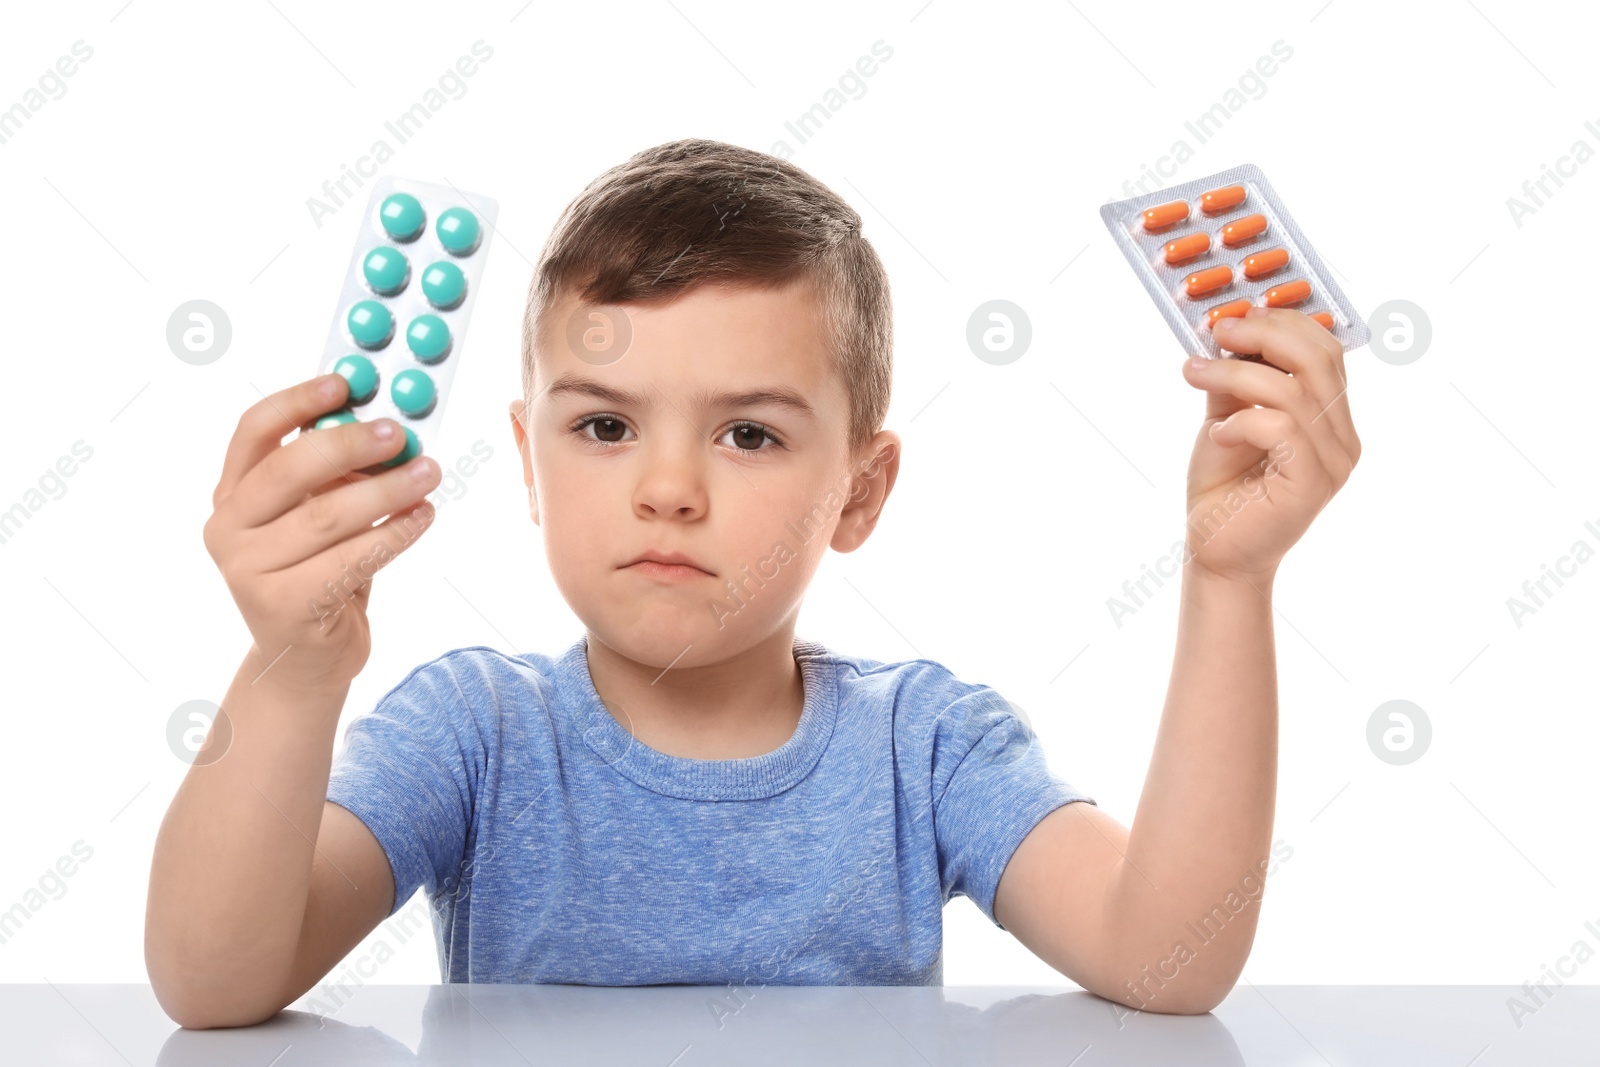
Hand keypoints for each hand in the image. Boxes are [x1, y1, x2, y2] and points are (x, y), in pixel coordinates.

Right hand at [202, 374, 441, 689]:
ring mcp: (249, 570)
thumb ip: (336, 475)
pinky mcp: (284, 605)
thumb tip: (390, 425)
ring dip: (388, 490)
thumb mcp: (318, 516)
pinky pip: (350, 558)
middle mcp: (228, 529)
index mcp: (231, 494)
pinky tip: (422, 516)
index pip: (253, 431)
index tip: (346, 382)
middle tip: (401, 433)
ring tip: (429, 472)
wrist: (306, 658)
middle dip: (352, 444)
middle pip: (291, 470)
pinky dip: (394, 532)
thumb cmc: (320, 574)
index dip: (298, 400)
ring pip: (327, 516)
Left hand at [1177, 307, 1359, 584]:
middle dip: (1264, 334)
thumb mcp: (1228, 418)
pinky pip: (1281, 428)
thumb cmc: (1224, 489)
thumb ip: (1239, 380)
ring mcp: (1333, 463)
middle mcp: (1343, 438)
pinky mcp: (1311, 485)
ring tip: (1195, 375)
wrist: (1215, 551)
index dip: (1284, 324)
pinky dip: (1242, 421)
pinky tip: (1220, 435)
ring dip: (1236, 374)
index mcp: (1331, 418)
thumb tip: (1230, 329)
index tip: (1235, 316)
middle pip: (1319, 360)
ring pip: (1293, 391)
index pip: (1326, 351)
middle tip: (1218, 332)